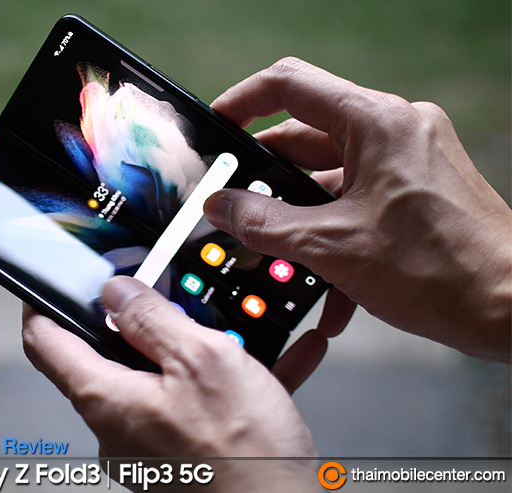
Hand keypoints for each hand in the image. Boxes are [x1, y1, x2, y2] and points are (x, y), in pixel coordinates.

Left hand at [22, 276, 318, 491]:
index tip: (52, 286)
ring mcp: (146, 443)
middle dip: (137, 325)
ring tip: (231, 337)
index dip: (43, 306)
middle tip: (170, 302)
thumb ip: (151, 319)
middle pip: (105, 357)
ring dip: (187, 351)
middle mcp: (116, 426)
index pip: (46, 343)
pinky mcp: (175, 453)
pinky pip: (188, 403)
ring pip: (153, 378)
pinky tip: (265, 366)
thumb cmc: (242, 451)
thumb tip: (117, 292)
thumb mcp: (200, 360)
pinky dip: (218, 382)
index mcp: (107, 398)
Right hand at [205, 57, 510, 362]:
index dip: (243, 101)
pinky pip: (354, 200)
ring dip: (297, 217)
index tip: (217, 126)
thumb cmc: (441, 270)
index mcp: (376, 123)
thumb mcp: (333, 246)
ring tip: (273, 255)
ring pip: (328, 178)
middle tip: (234, 210)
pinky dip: (331, 231)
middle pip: (306, 140)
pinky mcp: (413, 189)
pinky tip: (321, 278)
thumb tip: (221, 206)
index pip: (290, 85)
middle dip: (266, 181)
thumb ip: (265, 222)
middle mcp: (393, 131)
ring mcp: (405, 161)